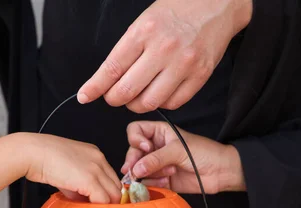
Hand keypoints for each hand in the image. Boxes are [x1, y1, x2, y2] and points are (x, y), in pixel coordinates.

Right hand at [24, 133, 121, 203]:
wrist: (32, 153)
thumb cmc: (43, 159)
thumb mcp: (67, 170)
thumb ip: (78, 186)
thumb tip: (83, 201)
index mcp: (95, 154)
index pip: (111, 177)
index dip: (108, 192)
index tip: (101, 202)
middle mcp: (99, 160)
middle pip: (116, 186)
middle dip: (110, 200)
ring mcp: (96, 169)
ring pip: (114, 194)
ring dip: (105, 206)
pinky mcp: (90, 180)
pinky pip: (103, 200)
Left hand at [77, 0, 252, 112]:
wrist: (215, 4)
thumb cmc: (176, 11)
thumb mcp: (145, 21)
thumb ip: (127, 50)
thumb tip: (108, 79)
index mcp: (144, 31)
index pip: (112, 68)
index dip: (95, 87)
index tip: (85, 96)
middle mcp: (163, 49)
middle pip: (128, 91)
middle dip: (115, 99)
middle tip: (114, 97)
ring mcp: (183, 64)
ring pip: (150, 102)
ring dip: (137, 105)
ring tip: (137, 97)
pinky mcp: (200, 76)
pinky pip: (174, 103)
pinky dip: (161, 104)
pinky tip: (159, 94)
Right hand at [121, 121, 245, 193]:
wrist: (220, 172)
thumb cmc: (205, 153)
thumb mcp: (178, 150)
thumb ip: (155, 159)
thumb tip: (135, 169)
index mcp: (159, 132)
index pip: (135, 130)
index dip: (135, 139)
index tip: (145, 148)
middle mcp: (156, 147)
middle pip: (133, 152)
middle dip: (136, 162)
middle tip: (136, 171)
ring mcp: (157, 164)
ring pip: (139, 170)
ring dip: (149, 174)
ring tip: (167, 174)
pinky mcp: (162, 179)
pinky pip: (148, 182)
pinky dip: (154, 184)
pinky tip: (167, 182)